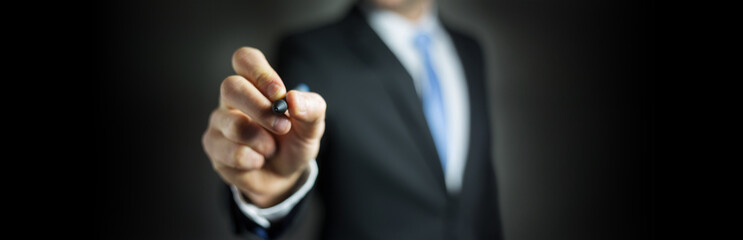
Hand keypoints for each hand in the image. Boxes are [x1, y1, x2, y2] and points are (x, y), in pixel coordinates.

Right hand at [202, 47, 325, 207]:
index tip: (278, 93)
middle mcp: (232, 98)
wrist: (283, 176)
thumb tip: (293, 98)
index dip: (260, 72)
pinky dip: (253, 160)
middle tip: (283, 127)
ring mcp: (219, 122)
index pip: (245, 59)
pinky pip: (231, 152)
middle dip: (261, 109)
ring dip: (261, 140)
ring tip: (272, 149)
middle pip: (231, 86)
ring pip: (232, 124)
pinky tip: (258, 161)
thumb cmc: (293, 143)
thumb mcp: (312, 126)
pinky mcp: (213, 146)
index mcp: (255, 84)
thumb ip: (311, 109)